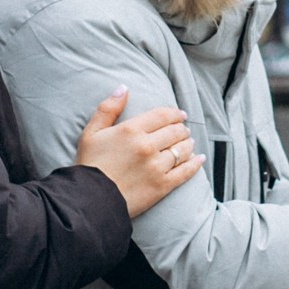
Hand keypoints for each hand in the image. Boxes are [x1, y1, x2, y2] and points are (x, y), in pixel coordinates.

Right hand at [73, 87, 201, 216]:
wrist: (90, 200)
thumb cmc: (88, 165)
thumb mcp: (91, 132)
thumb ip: (108, 108)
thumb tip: (123, 88)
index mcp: (131, 130)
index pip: (162, 115)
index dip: (174, 113)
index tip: (180, 114)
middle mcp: (147, 146)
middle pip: (175, 131)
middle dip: (182, 128)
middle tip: (183, 129)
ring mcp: (157, 166)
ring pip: (182, 149)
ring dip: (188, 144)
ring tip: (189, 143)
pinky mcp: (162, 186)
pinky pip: (185, 172)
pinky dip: (195, 164)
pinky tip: (199, 159)